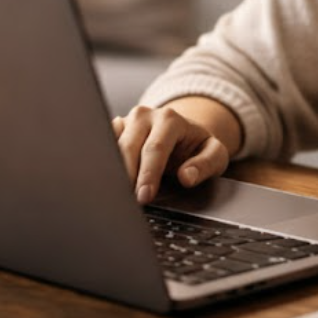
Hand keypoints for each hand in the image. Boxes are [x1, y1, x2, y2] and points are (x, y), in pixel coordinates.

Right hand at [112, 101, 234, 204]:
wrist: (184, 134)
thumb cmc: (198, 148)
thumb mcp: (215, 155)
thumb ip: (205, 165)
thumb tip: (186, 177)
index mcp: (170, 119)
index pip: (155, 148)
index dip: (148, 175)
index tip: (144, 197)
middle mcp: (145, 115)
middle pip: (129, 147)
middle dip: (127, 176)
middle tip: (126, 202)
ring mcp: (127, 120)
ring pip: (111, 145)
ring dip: (111, 171)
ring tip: (114, 194)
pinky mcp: (115, 129)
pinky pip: (102, 144)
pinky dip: (103, 164)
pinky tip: (106, 182)